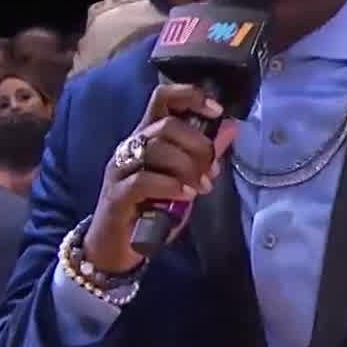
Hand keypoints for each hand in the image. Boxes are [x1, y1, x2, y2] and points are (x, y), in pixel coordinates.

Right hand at [82, 84, 236, 274]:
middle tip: (211, 171)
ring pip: (155, 148)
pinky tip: (186, 195)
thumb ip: (204, 156)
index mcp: (148, 138)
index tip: (217, 111)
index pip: (163, 99)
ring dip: (186, 166)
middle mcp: (131, 147)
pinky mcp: (116, 195)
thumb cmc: (151, 212)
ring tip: (201, 187)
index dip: (190, 96)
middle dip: (197, 145)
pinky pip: (142, 179)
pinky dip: (169, 185)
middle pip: (166, 124)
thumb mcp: (185, 181)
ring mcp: (120, 170)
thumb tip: (230, 128)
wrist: (117, 250)